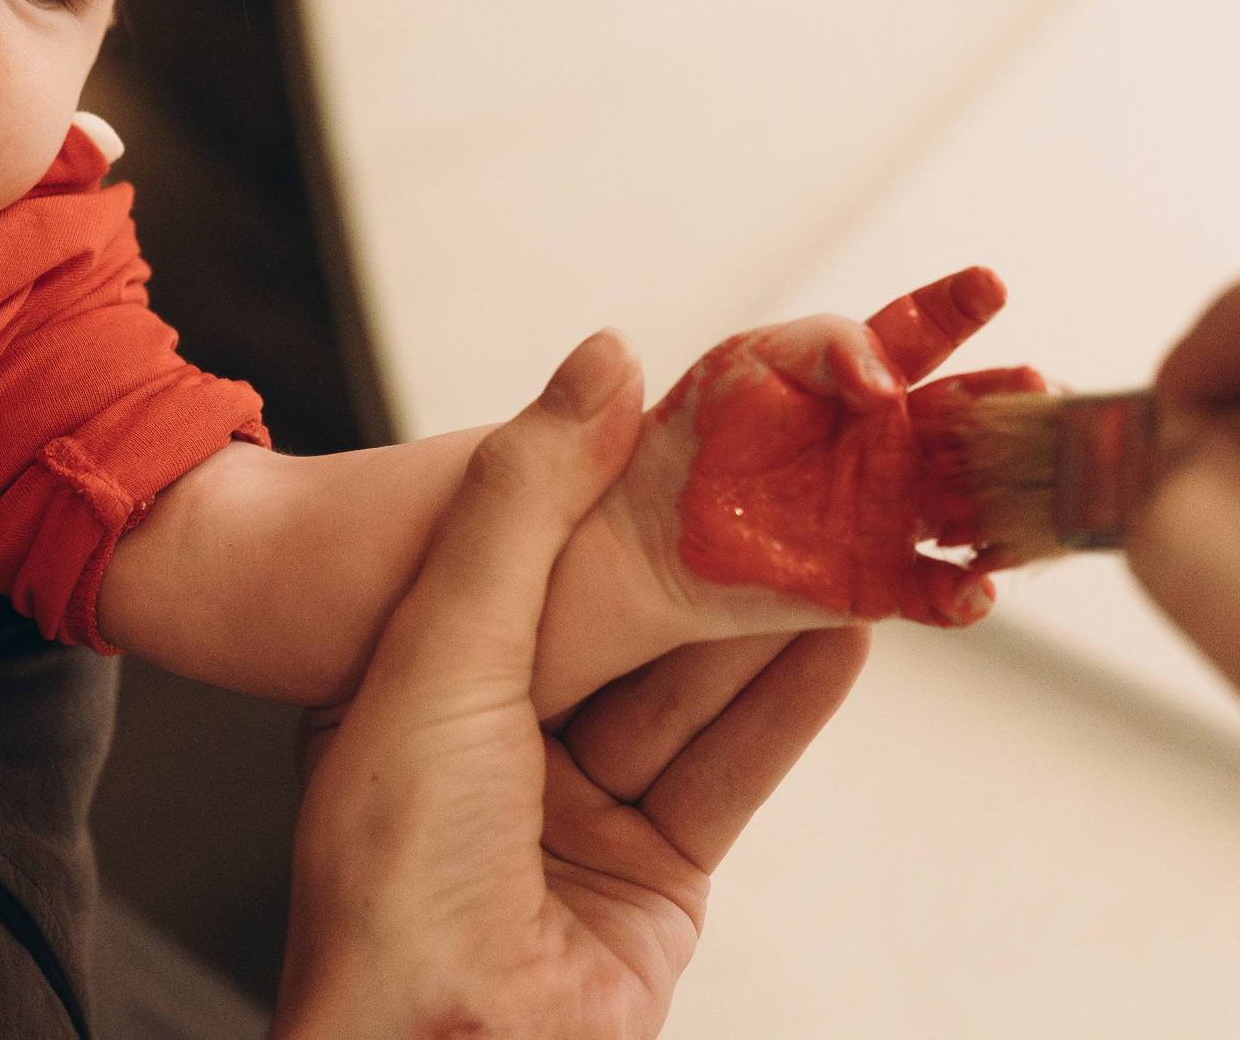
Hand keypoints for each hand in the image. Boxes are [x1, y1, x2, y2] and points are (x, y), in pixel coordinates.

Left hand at [273, 332, 869, 1038]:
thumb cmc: (392, 870)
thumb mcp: (441, 650)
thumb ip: (524, 504)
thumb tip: (601, 361)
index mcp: (410, 679)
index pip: (529, 551)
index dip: (611, 479)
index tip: (693, 410)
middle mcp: (489, 743)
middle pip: (622, 622)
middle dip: (706, 548)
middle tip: (793, 466)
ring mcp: (573, 813)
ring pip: (688, 692)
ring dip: (769, 617)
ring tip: (847, 531)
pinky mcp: (653, 878)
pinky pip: (729, 771)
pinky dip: (789, 706)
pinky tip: (845, 638)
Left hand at [635, 267, 1044, 627]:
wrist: (650, 528)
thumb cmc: (701, 432)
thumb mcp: (748, 364)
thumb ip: (817, 348)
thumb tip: (881, 375)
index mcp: (865, 378)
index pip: (922, 332)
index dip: (956, 306)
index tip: (988, 283)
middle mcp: (895, 442)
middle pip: (972, 419)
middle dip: (1009, 402)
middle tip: (1035, 385)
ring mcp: (893, 511)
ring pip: (974, 501)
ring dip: (1004, 496)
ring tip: (1022, 487)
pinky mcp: (877, 580)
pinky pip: (935, 591)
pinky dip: (962, 594)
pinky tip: (973, 588)